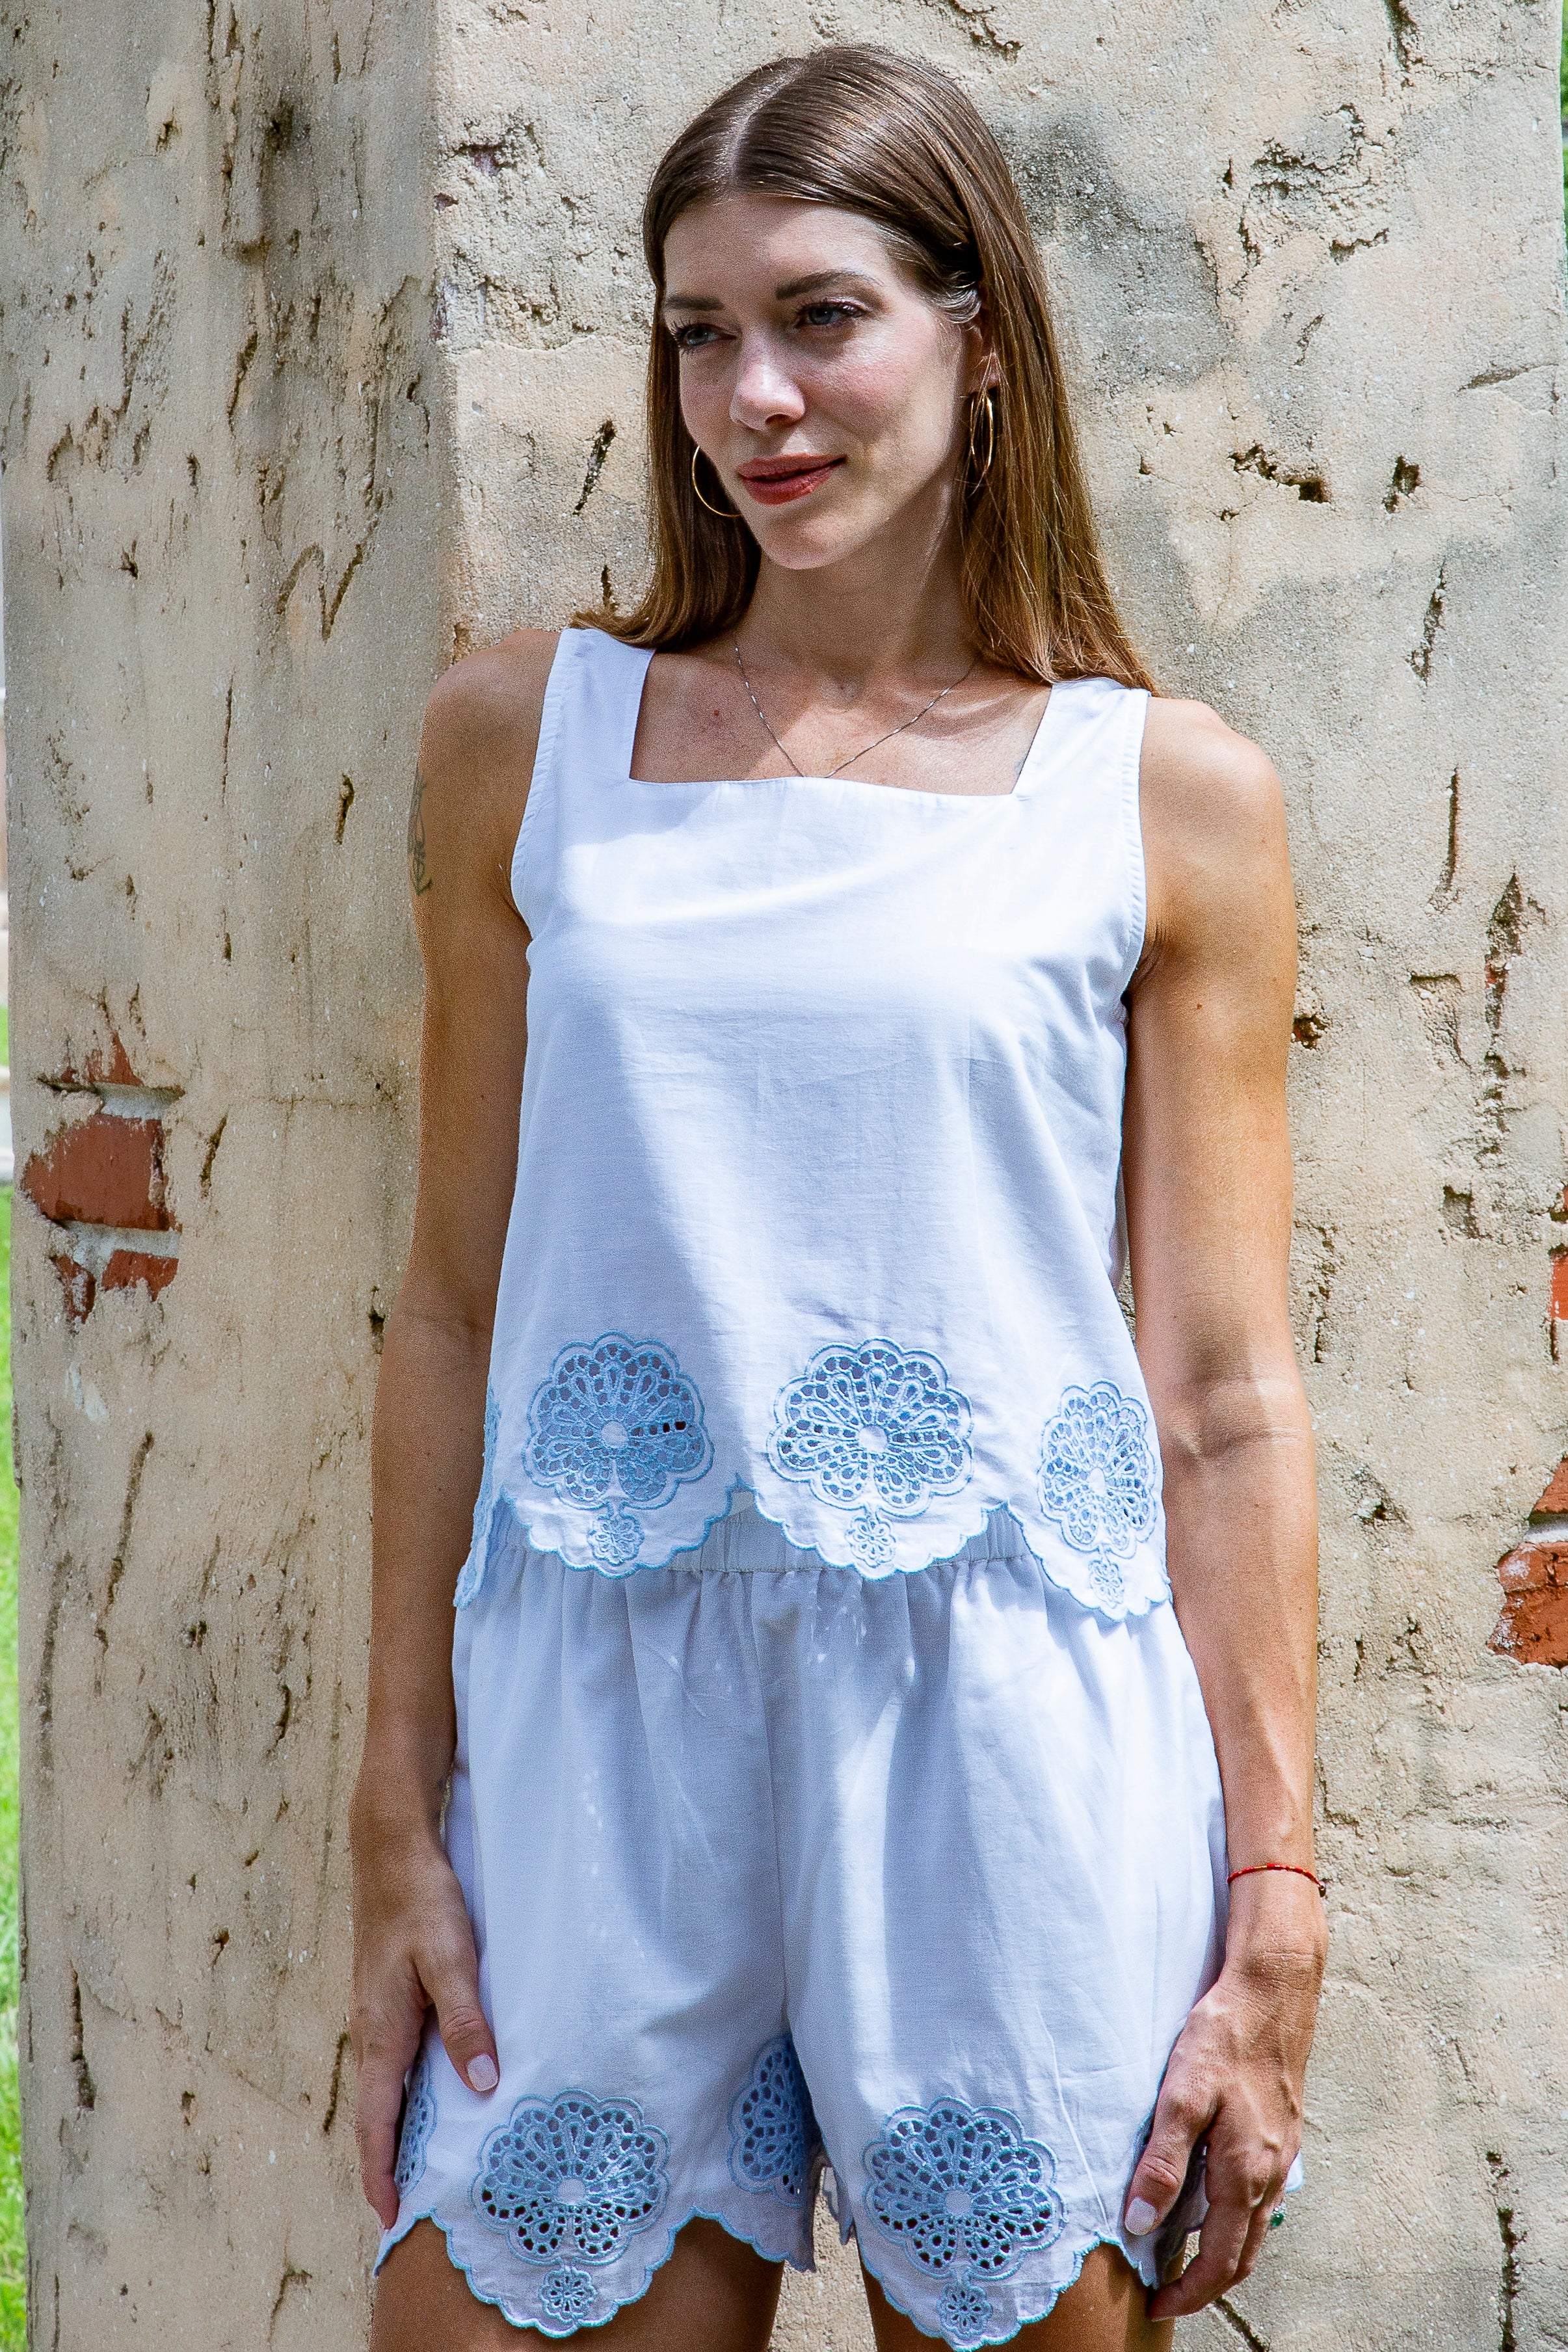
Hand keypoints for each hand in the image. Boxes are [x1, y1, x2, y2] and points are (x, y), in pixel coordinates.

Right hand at [350, 1800, 499, 2228]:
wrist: (391, 1848)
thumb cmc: (420, 1900)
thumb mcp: (450, 1958)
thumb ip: (466, 2022)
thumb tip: (482, 2087)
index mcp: (381, 2032)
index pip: (376, 2121)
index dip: (381, 2172)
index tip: (389, 2217)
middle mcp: (372, 2031)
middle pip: (378, 2113)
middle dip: (389, 2162)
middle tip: (412, 2207)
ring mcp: (378, 2014)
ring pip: (387, 2087)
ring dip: (399, 2128)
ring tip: (425, 2165)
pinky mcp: (389, 1996)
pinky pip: (396, 2060)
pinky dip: (408, 2091)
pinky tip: (435, 2093)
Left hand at [1124, 1876, 1326, 2318]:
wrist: (1273, 1989)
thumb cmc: (1225, 2035)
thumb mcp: (1182, 2094)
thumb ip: (1161, 2161)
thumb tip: (1138, 2221)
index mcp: (1245, 2172)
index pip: (1221, 2260)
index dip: (1190, 2292)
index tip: (1159, 2306)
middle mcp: (1270, 2173)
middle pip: (1242, 2254)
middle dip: (1207, 2283)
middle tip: (1167, 2292)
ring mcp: (1281, 2154)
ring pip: (1254, 2226)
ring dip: (1223, 2251)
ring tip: (1181, 2252)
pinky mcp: (1281, 2131)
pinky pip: (1260, 2194)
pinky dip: (1235, 2216)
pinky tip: (1209, 2197)